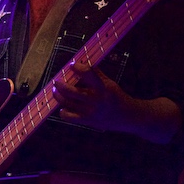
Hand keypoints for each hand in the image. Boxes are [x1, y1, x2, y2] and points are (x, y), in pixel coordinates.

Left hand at [52, 60, 182, 143]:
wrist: (127, 116)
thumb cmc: (117, 97)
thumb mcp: (110, 83)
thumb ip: (97, 74)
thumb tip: (84, 63)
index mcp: (102, 87)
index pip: (87, 74)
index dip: (77, 68)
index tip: (71, 65)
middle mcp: (95, 99)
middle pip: (71, 91)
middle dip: (60, 84)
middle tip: (56, 80)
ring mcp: (90, 111)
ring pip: (67, 103)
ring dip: (58, 96)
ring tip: (55, 91)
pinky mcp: (87, 121)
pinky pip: (69, 117)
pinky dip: (63, 111)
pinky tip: (63, 107)